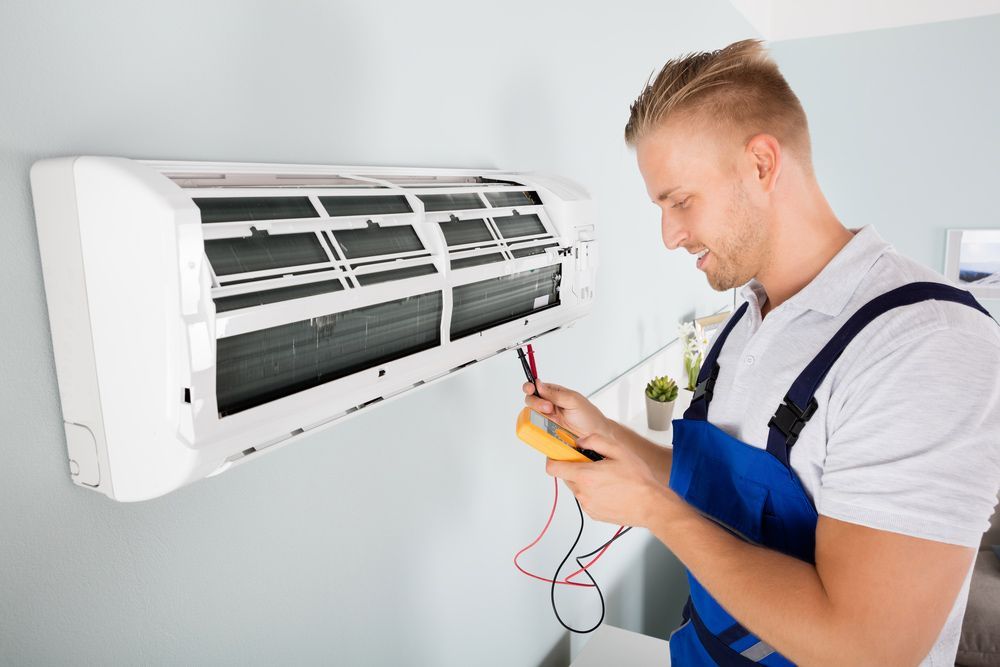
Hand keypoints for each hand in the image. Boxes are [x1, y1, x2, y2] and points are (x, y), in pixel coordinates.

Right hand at [522, 381, 611, 438]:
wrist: (596, 435)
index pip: (537, 387)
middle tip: (548, 407)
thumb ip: (555, 394)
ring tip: (550, 415)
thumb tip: (539, 385)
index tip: (531, 389)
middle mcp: (550, 404)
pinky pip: (536, 427)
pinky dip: (536, 426)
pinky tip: (543, 425)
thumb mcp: (573, 400)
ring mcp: (548, 418)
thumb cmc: (589, 416)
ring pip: (532, 413)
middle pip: (531, 400)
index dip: (530, 387)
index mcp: (555, 393)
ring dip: (536, 413)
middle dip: (536, 402)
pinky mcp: (547, 430)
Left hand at [545, 432, 672, 527]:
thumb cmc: (638, 481)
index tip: (561, 454)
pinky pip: (585, 499)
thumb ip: (595, 440)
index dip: (554, 458)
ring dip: (585, 481)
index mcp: (585, 476)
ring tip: (606, 478)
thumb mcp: (618, 450)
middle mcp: (582, 493)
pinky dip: (592, 493)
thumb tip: (580, 441)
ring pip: (576, 488)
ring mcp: (587, 505)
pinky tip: (609, 490)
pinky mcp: (593, 514)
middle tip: (595, 464)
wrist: (651, 506)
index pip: (553, 468)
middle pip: (566, 476)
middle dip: (575, 468)